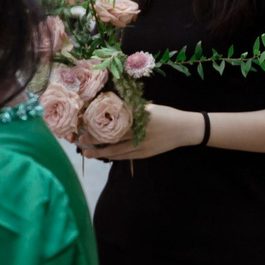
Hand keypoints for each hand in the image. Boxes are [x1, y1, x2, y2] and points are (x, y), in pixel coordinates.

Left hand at [77, 102, 197, 161]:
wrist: (185, 129)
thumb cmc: (166, 115)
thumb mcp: (149, 108)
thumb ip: (131, 110)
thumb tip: (111, 107)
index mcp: (138, 119)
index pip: (113, 123)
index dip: (98, 125)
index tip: (85, 124)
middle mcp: (138, 133)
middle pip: (112, 138)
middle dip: (94, 140)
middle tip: (80, 140)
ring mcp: (141, 145)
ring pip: (117, 151)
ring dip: (100, 152)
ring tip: (86, 153)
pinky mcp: (144, 154)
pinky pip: (125, 156)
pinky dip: (113, 156)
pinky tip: (103, 155)